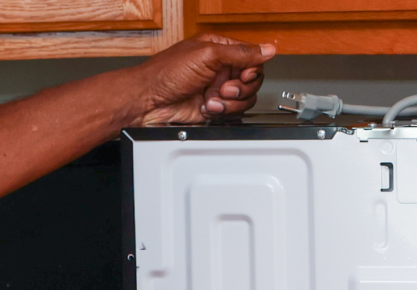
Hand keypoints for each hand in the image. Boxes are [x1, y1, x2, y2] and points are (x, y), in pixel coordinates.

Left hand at [132, 32, 275, 124]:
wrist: (149, 102)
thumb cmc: (166, 74)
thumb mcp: (207, 55)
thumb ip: (240, 53)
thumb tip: (267, 49)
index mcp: (219, 49)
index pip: (252, 58)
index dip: (252, 69)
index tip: (243, 75)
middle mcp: (220, 68)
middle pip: (252, 80)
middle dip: (240, 88)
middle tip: (225, 89)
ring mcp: (218, 89)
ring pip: (245, 99)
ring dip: (231, 102)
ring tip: (213, 99)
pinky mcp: (215, 107)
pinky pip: (234, 112)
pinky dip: (223, 112)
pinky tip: (207, 106)